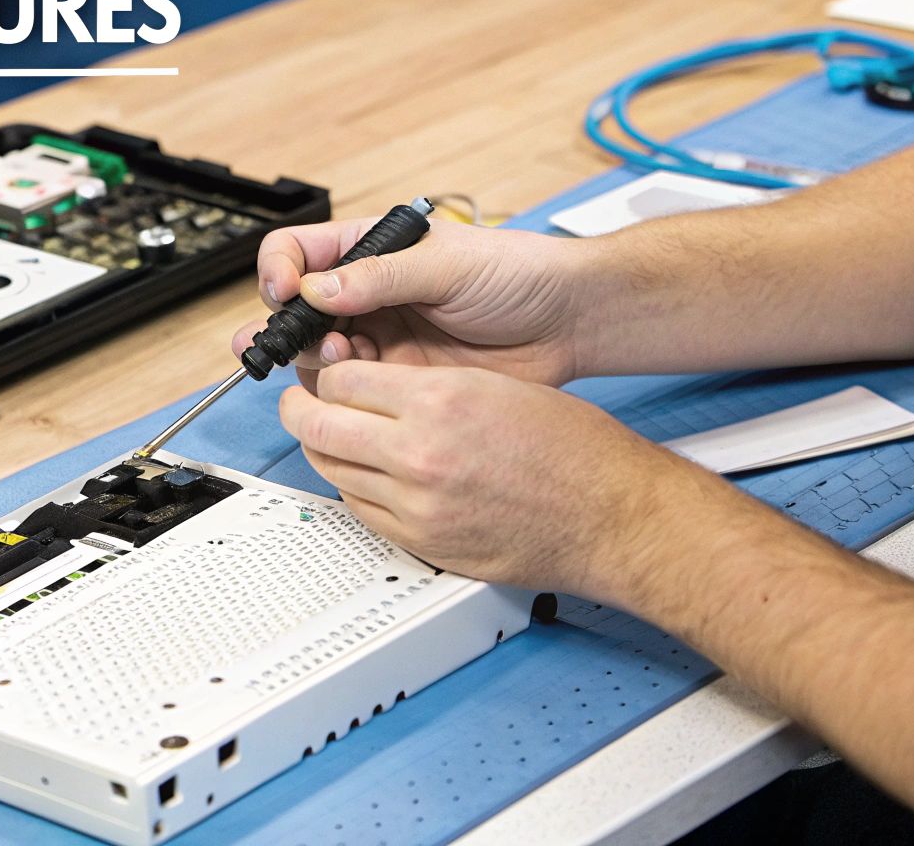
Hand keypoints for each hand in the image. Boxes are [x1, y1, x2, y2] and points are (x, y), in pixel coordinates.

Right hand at [231, 216, 592, 388]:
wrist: (568, 323)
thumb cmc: (519, 274)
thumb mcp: (447, 264)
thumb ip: (378, 277)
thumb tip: (314, 290)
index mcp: (372, 250)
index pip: (297, 252)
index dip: (280, 271)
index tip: (286, 294)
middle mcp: (367, 294)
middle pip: (296, 310)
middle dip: (286, 327)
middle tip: (296, 343)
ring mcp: (381, 337)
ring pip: (316, 355)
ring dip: (317, 360)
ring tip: (342, 356)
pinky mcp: (398, 380)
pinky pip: (352, 391)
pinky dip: (345, 392)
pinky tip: (366, 384)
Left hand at [278, 360, 746, 601]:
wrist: (612, 514)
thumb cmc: (573, 448)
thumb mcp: (493, 386)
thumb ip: (425, 386)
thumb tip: (373, 386)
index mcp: (438, 400)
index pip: (340, 379)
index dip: (328, 372)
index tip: (328, 371)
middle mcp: (419, 453)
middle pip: (317, 426)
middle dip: (301, 409)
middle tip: (301, 403)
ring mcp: (416, 504)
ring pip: (331, 470)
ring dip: (324, 450)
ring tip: (331, 437)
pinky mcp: (422, 542)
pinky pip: (359, 510)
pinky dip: (353, 488)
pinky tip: (366, 475)